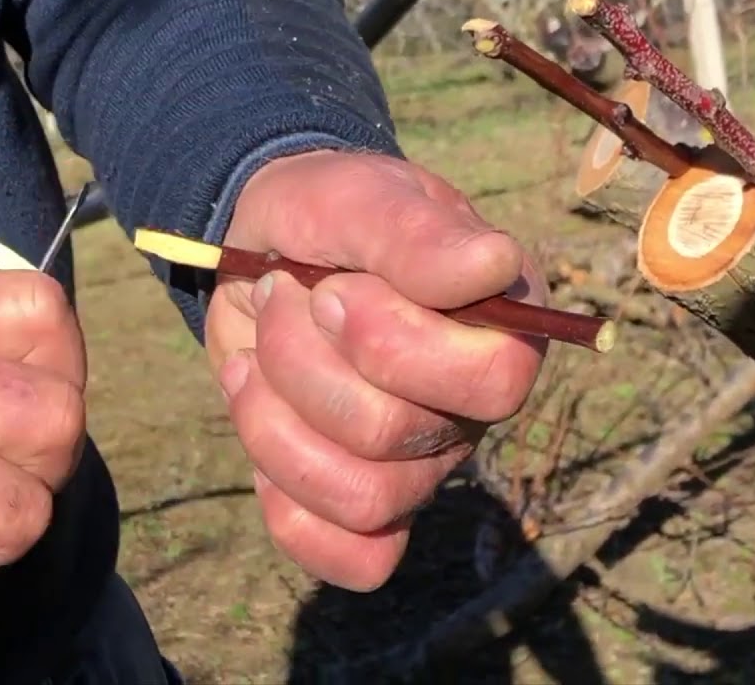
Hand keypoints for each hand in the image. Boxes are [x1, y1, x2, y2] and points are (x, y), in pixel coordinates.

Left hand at [205, 150, 546, 590]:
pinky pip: (354, 557)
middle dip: (305, 365)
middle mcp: (471, 408)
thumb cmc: (329, 217)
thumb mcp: (359, 198)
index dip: (390, 346)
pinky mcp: (367, 503)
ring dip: (275, 422)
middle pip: (396, 438)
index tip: (329, 288)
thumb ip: (416, 235)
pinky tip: (261, 418)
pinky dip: (290, 504)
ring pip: (364, 499)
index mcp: (502, 330)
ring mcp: (423, 463)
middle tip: (281, 301)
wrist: (264, 251)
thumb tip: (492, 265)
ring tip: (252, 355)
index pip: (491, 381)